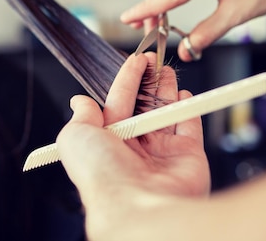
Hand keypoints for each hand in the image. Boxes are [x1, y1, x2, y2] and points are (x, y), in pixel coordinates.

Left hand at [56, 53, 209, 239]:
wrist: (136, 204)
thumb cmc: (102, 175)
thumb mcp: (75, 137)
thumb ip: (81, 116)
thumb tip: (79, 101)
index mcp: (107, 142)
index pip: (118, 101)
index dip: (128, 79)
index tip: (137, 60)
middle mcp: (135, 148)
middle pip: (144, 106)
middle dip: (150, 82)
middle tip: (156, 61)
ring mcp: (162, 153)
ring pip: (167, 113)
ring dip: (168, 91)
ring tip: (170, 71)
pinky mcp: (187, 157)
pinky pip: (189, 127)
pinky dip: (189, 110)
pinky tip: (185, 94)